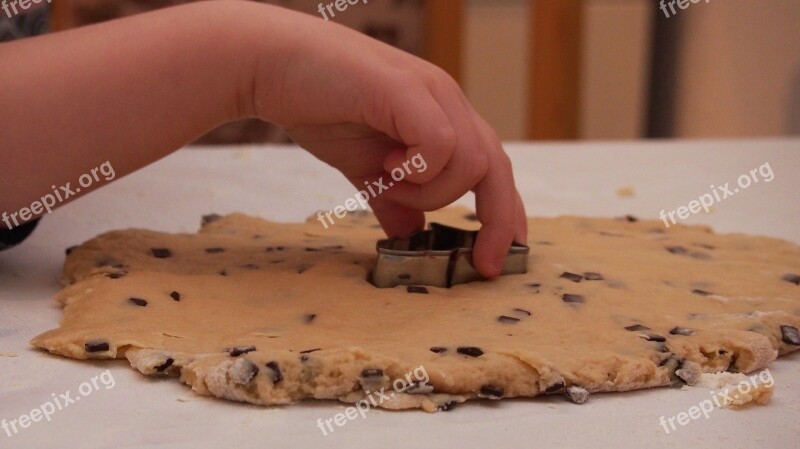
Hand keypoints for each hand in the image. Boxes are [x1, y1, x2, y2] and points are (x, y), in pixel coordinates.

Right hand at [243, 5, 527, 276]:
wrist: (272, 67)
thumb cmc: (318, 108)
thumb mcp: (365, 168)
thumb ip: (393, 199)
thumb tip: (412, 233)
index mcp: (443, 117)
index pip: (493, 167)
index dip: (505, 213)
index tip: (498, 258)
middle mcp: (447, 100)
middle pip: (497, 166)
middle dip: (497, 221)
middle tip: (482, 263)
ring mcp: (430, 92)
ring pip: (470, 161)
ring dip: (431, 191)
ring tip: (389, 183)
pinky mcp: (406, 89)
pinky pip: (441, 144)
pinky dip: (418, 169)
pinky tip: (387, 165)